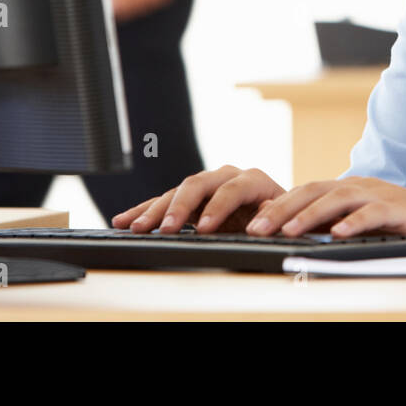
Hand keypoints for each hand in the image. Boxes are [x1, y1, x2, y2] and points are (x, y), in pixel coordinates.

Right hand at [111, 165, 287, 232]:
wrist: (274, 215)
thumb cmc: (278, 217)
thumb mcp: (282, 216)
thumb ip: (274, 213)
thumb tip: (268, 210)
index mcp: (251, 179)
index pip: (231, 189)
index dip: (217, 208)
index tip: (204, 228)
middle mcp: (225, 177)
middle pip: (197, 185)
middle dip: (178, 207)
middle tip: (164, 228)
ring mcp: (206, 186)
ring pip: (176, 192)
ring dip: (153, 210)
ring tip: (133, 226)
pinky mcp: (190, 200)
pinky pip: (164, 202)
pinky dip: (144, 211)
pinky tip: (123, 220)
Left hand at [243, 177, 405, 253]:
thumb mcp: (364, 225)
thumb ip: (333, 225)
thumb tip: (293, 232)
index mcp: (348, 190)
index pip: (305, 192)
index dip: (277, 205)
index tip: (249, 222)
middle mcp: (360, 187)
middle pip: (313, 192)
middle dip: (281, 209)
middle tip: (255, 227)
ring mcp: (380, 195)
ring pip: (337, 200)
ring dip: (308, 215)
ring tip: (286, 230)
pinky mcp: (400, 210)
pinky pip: (373, 214)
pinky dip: (353, 223)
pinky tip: (337, 235)